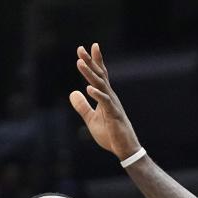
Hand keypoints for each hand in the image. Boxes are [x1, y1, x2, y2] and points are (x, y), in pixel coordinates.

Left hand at [69, 43, 140, 160]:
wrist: (124, 149)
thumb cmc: (110, 134)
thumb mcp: (91, 119)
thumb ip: (82, 106)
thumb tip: (73, 92)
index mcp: (105, 96)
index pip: (99, 75)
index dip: (93, 62)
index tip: (85, 49)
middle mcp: (110, 97)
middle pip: (99, 76)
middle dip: (90, 62)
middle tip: (81, 49)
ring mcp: (112, 105)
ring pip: (101, 85)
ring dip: (90, 74)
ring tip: (80, 63)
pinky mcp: (114, 115)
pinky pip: (105, 103)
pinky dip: (97, 95)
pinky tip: (88, 88)